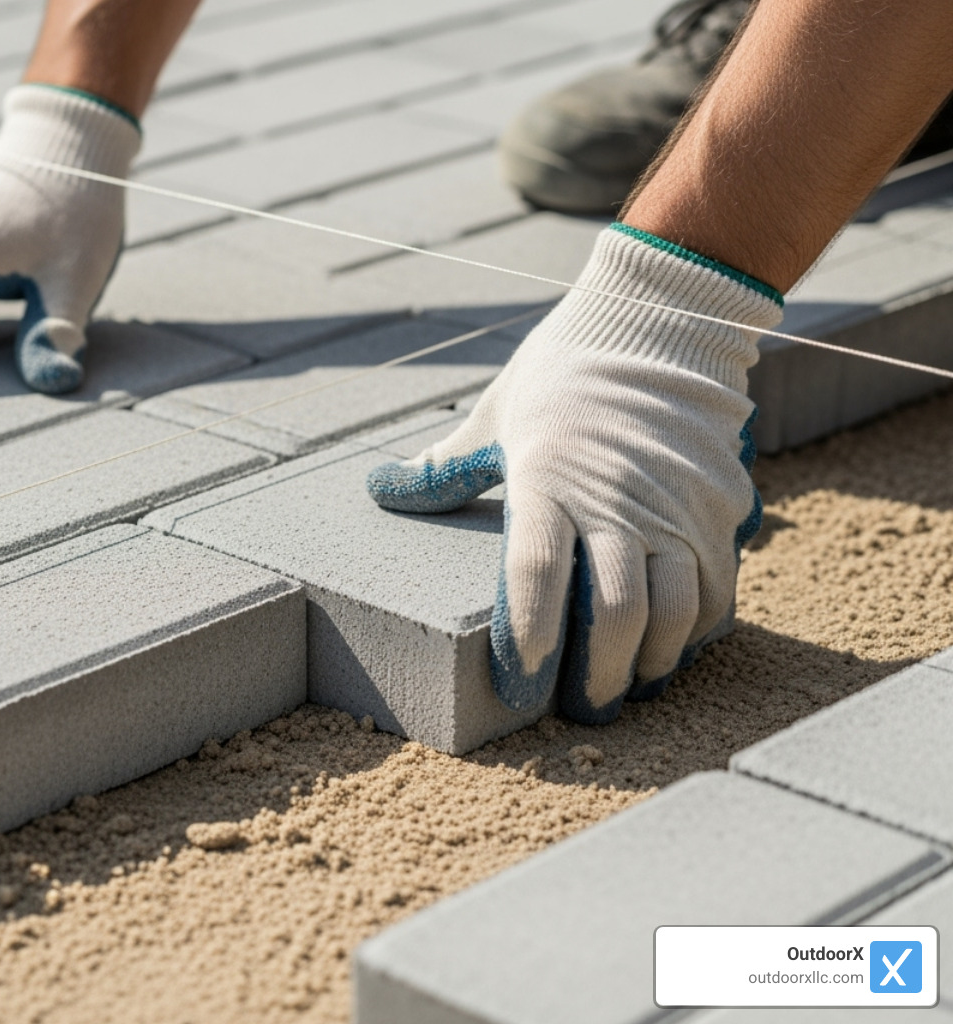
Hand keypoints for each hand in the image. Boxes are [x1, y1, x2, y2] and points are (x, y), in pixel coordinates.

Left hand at [367, 225, 783, 722]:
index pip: (535, 570)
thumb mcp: (493, 415)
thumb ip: (444, 468)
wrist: (659, 321)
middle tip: (582, 709)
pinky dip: (695, 628)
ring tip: (629, 686)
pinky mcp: (719, 508)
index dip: (526, 632)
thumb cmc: (562, 372)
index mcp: (547, 478)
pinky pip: (715, 588)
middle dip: (597, 675)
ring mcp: (674, 507)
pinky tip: (672, 645)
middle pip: (614, 612)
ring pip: (674, 612)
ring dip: (651, 663)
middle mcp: (616, 499)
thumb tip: (381, 489)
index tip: (519, 678)